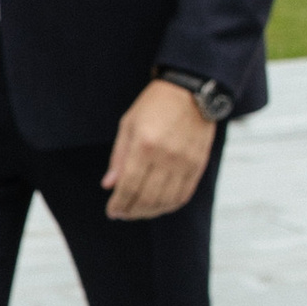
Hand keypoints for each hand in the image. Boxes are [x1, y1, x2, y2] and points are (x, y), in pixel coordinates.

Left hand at [102, 78, 215, 221]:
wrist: (191, 91)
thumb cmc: (155, 105)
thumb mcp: (128, 125)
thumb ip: (119, 157)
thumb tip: (109, 185)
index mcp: (145, 145)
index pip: (129, 186)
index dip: (119, 203)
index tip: (112, 211)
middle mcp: (166, 156)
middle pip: (147, 198)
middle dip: (131, 211)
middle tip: (122, 214)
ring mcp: (185, 162)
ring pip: (166, 201)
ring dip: (149, 212)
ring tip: (137, 212)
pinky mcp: (198, 165)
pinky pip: (183, 195)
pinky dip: (169, 205)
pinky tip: (158, 206)